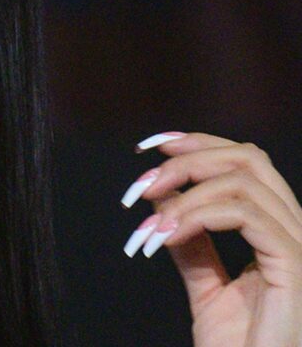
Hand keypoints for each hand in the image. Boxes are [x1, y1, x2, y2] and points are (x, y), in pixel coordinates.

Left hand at [120, 131, 301, 345]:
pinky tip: (167, 235)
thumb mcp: (205, 285)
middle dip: (187, 160)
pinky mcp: (296, 267)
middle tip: (142, 184)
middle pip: (249, 159)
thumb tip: (162, 197)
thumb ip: (190, 242)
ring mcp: (300, 248)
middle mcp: (295, 231)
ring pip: (244, 182)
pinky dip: (198, 216)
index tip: (150, 146)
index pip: (246, 163)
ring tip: (149, 226)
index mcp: (277, 230)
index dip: (198, 143)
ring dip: (184, 195)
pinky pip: (248, 216)